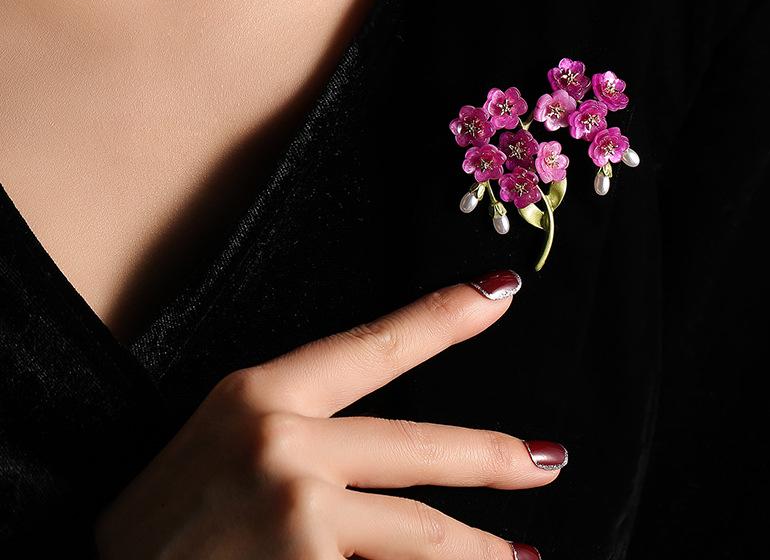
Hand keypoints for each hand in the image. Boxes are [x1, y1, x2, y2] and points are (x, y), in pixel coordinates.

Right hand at [93, 269, 564, 559]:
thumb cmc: (168, 515)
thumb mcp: (224, 441)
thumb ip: (302, 428)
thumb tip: (390, 454)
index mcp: (260, 391)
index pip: (374, 344)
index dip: (443, 316)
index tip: (502, 291)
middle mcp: (283, 443)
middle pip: (420, 448)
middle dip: (493, 457)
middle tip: (546, 461)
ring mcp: (297, 514)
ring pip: (421, 534)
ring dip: (479, 550)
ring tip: (518, 557)